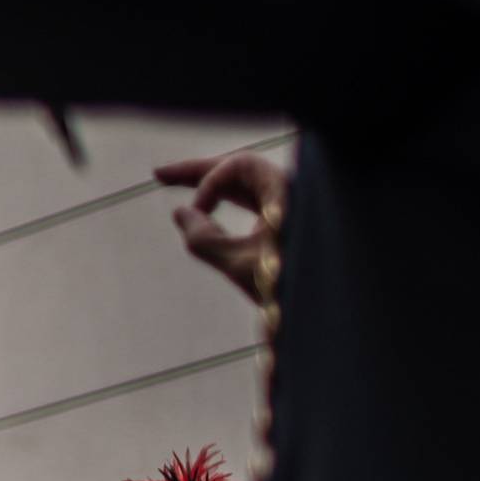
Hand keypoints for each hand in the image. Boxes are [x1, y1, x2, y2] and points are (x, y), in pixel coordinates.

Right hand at [154, 152, 288, 301]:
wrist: (319, 313)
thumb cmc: (288, 289)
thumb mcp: (239, 265)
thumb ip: (203, 238)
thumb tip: (180, 212)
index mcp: (287, 194)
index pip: (239, 166)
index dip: (211, 183)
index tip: (195, 212)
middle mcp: (289, 194)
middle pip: (238, 170)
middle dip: (199, 173)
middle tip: (160, 175)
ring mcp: (287, 207)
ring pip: (242, 185)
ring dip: (208, 184)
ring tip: (171, 181)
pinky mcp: (284, 223)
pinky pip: (249, 201)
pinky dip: (224, 200)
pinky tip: (201, 205)